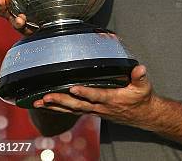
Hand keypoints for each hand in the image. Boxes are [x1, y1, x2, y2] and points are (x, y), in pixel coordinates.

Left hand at [33, 65, 155, 126]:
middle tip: (45, 97)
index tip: (73, 88)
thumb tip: (140, 68)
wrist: (142, 114)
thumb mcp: (143, 86)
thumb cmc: (141, 97)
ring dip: (54, 106)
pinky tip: (47, 106)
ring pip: (71, 110)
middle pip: (77, 105)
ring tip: (38, 102)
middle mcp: (100, 107)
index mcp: (112, 99)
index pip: (96, 96)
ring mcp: (94, 110)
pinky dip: (58, 108)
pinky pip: (72, 111)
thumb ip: (139, 76)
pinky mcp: (91, 110)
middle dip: (60, 101)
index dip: (85, 93)